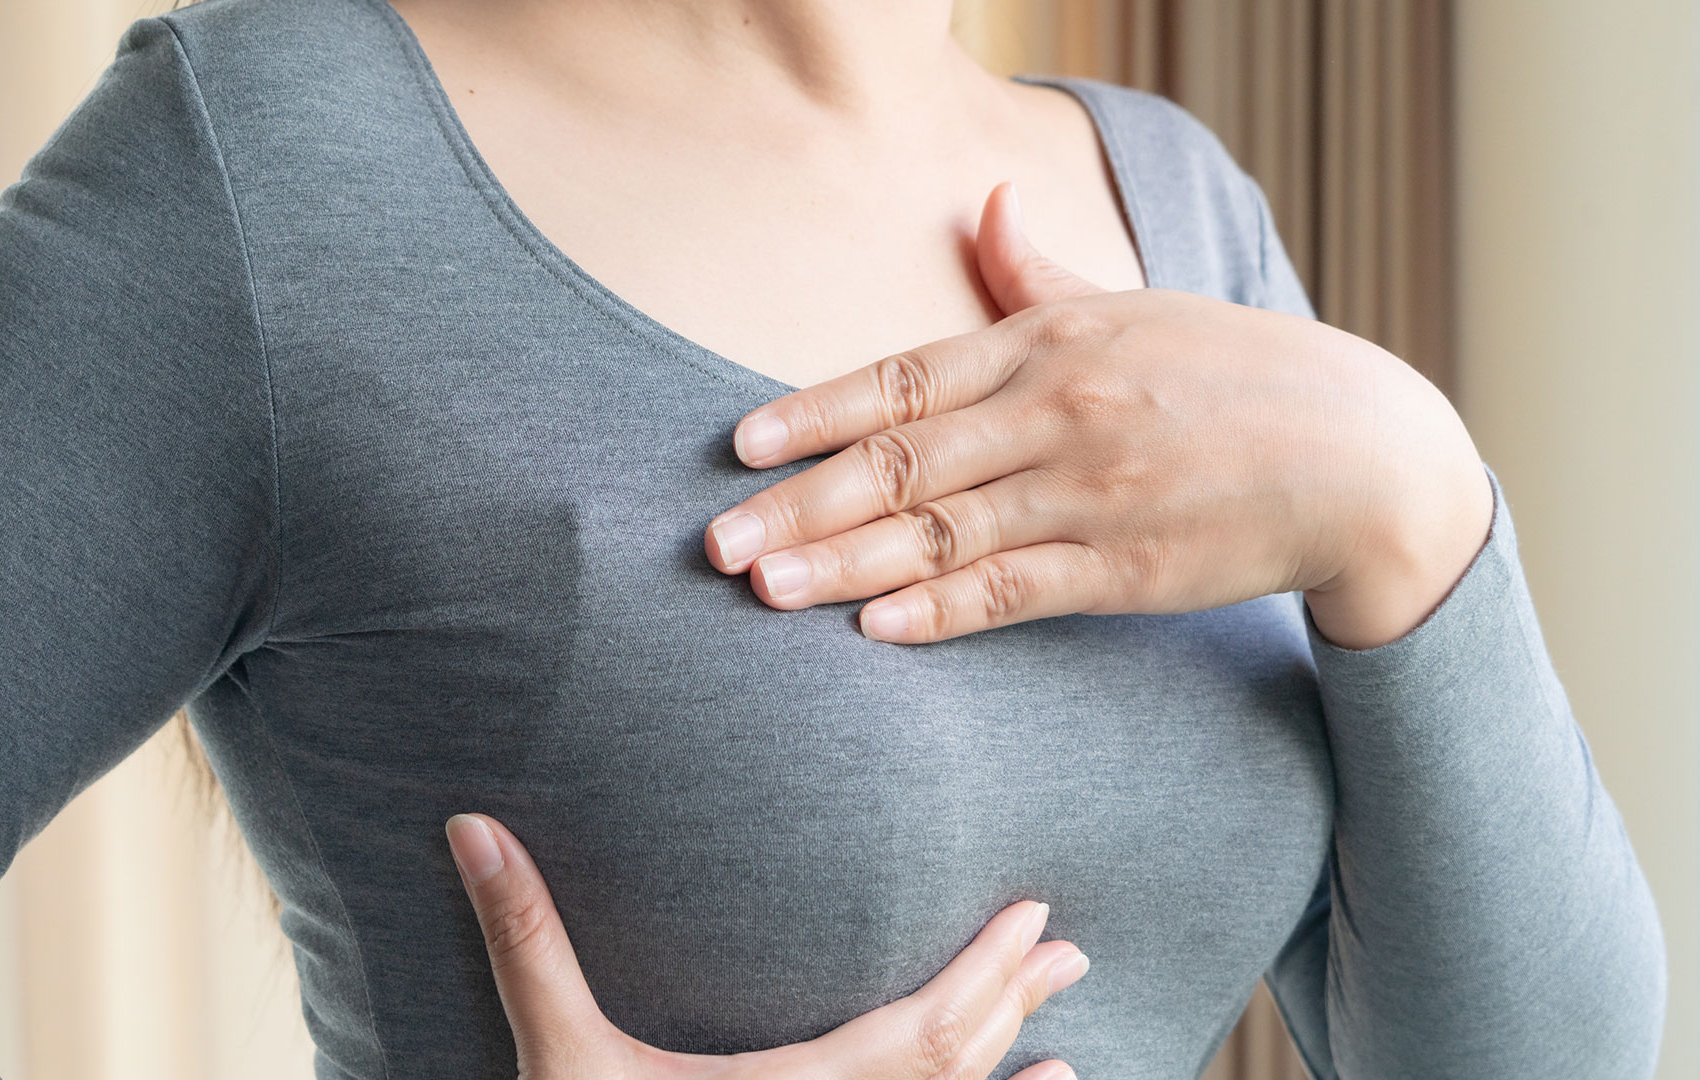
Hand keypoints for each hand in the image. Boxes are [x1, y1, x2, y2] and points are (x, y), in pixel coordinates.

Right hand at [444, 813, 1088, 1079]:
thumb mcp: (554, 1059)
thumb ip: (526, 943)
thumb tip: (473, 827)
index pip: (922, 1033)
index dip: (984, 974)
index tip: (1033, 916)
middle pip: (953, 1070)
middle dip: (1011, 1002)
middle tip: (1068, 948)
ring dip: (1006, 1066)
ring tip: (1064, 1032)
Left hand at [702, 182, 1491, 649]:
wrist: (1365, 453)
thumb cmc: (1236, 373)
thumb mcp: (1134, 306)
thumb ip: (1038, 272)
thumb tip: (983, 205)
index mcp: (1049, 343)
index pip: (905, 378)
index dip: (814, 411)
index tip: (738, 445)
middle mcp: (1059, 410)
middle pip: (903, 461)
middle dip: (800, 503)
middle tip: (716, 542)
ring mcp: (1093, 491)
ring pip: (946, 530)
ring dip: (847, 564)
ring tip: (764, 590)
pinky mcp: (1130, 568)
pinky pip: (1019, 591)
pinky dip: (946, 611)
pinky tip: (877, 629)